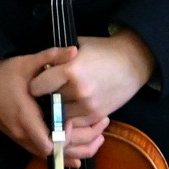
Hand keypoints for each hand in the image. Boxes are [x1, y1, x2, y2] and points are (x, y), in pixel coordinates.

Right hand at [0, 48, 109, 163]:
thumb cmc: (1, 73)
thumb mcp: (26, 62)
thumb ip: (51, 57)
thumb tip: (75, 50)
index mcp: (25, 118)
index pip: (49, 144)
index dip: (65, 138)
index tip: (75, 122)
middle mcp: (23, 134)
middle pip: (56, 154)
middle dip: (79, 146)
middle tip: (101, 130)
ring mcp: (20, 139)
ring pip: (51, 156)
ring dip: (73, 152)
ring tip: (97, 140)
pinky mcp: (19, 139)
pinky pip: (42, 154)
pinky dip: (61, 155)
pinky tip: (76, 157)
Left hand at [29, 32, 155, 132]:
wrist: (132, 62)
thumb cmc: (102, 50)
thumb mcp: (77, 45)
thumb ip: (57, 58)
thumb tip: (38, 68)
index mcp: (70, 71)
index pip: (37, 86)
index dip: (35, 84)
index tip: (37, 82)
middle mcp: (78, 91)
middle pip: (49, 102)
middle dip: (46, 98)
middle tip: (45, 94)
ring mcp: (88, 106)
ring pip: (60, 116)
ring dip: (58, 110)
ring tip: (59, 99)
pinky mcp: (97, 115)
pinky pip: (75, 123)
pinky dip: (71, 118)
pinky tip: (72, 105)